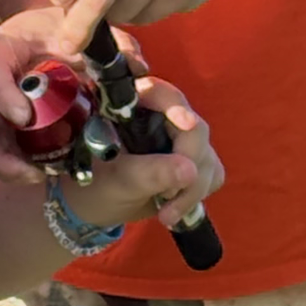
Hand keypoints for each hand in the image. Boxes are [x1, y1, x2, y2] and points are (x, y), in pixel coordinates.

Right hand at [0, 7, 97, 182]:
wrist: (42, 30)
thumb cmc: (57, 25)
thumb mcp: (82, 26)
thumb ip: (112, 43)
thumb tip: (138, 68)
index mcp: (2, 48)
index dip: (4, 98)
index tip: (26, 117)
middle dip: (0, 158)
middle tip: (33, 172)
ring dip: (8, 169)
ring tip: (41, 176)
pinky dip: (17, 169)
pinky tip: (44, 173)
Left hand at [58, 74, 223, 233]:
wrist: (95, 206)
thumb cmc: (94, 185)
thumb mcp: (118, 180)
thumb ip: (151, 173)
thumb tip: (190, 170)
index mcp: (132, 107)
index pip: (160, 93)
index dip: (175, 105)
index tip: (186, 124)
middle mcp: (160, 114)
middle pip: (193, 127)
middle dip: (187, 163)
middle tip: (168, 194)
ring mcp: (179, 136)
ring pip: (206, 153)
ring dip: (192, 188)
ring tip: (165, 212)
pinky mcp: (193, 158)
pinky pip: (212, 171)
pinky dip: (196, 194)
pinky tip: (173, 210)